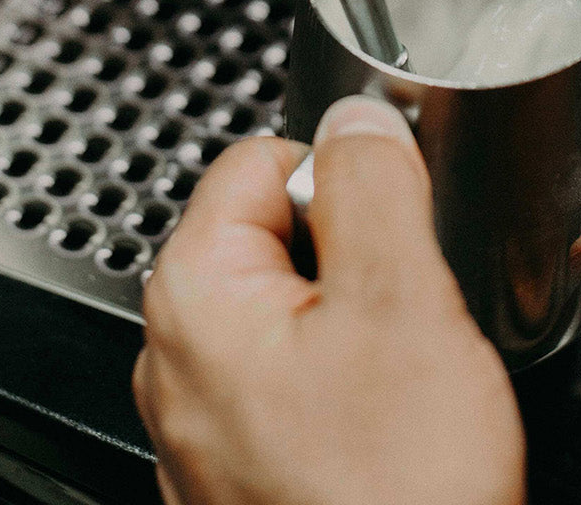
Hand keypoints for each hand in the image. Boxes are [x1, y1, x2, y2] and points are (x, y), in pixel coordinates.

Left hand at [133, 95, 525, 504]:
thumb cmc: (394, 499)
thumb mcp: (400, 300)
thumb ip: (370, 182)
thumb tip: (356, 114)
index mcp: (194, 295)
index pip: (260, 158)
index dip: (340, 174)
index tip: (386, 218)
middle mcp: (177, 359)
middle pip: (277, 233)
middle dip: (352, 254)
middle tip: (403, 315)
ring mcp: (205, 424)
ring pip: (296, 311)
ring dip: (357, 324)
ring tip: (400, 380)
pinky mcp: (242, 469)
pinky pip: (296, 382)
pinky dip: (345, 385)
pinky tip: (385, 429)